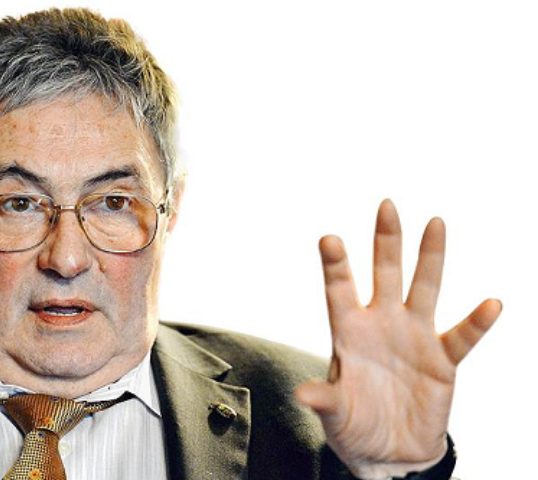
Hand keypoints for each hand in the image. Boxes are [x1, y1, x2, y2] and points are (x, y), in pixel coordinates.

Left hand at [295, 200, 500, 478]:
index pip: (340, 291)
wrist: (389, 452)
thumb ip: (323, 400)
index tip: (329, 238)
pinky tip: (490, 304)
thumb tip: (302, 394)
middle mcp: (381, 325)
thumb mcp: (334, 414)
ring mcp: (414, 338)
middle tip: (385, 205)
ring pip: (424, 289)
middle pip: (385, 274)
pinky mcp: (442, 361)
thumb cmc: (353, 426)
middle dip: (386, 241)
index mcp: (348, 333)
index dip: (336, 266)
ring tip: (436, 223)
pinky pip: (462, 337)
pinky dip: (476, 323)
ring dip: (430, 258)